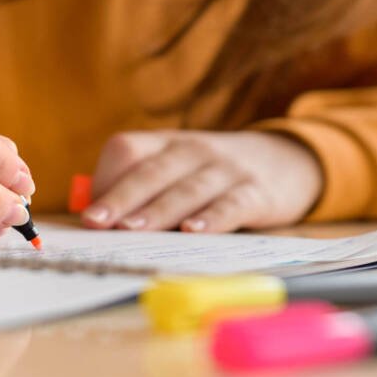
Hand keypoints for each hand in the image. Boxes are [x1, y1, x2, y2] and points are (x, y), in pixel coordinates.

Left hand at [81, 130, 322, 232]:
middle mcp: (193, 150)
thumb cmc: (214, 175)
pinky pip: (231, 204)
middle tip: (96, 222)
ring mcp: (226, 170)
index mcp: (166, 144)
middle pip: (151, 172)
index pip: (127, 149)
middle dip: (121, 198)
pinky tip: (194, 232)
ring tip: (133, 229)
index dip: (106, 180)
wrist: (287, 161)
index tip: (89, 215)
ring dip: (158, 210)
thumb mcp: (179, 169)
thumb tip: (99, 224)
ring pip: (186, 189)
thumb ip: (144, 190)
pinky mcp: (255, 192)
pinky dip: (212, 218)